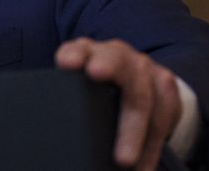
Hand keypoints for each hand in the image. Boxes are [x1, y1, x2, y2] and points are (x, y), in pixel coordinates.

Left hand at [55, 38, 180, 169]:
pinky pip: (163, 118)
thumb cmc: (94, 85)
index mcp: (89, 52)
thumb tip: (43, 130)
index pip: (79, 49)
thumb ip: (64, 92)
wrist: (136, 75)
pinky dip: (151, 148)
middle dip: (107, 69)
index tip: (66, 64)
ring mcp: (144, 68)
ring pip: (142, 98)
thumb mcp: (78, 82)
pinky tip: (141, 168)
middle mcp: (118, 55)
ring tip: (123, 161)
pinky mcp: (165, 87)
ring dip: (133, 132)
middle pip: (116, 61)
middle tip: (96, 76)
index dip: (74, 54)